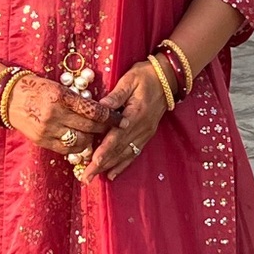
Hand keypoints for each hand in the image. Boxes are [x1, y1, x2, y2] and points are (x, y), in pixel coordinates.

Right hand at [7, 74, 117, 154]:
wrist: (9, 98)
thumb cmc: (37, 88)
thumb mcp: (58, 87)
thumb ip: (77, 99)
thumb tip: (100, 111)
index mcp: (61, 96)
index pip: (93, 110)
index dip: (110, 116)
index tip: (120, 119)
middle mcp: (55, 114)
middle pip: (89, 127)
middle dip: (104, 129)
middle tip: (113, 129)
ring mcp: (48, 130)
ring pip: (80, 141)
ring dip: (90, 140)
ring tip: (94, 135)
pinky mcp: (42, 141)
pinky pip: (66, 148)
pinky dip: (76, 146)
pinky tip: (80, 141)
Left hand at [81, 61, 167, 184]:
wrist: (167, 78)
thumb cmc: (145, 76)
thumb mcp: (129, 80)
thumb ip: (115, 96)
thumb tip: (99, 107)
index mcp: (135, 114)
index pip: (117, 136)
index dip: (104, 150)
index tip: (93, 162)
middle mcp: (141, 128)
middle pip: (118, 150)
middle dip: (101, 165)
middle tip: (86, 177)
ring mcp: (145, 133)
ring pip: (125, 155)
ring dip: (109, 167)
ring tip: (95, 177)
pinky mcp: (146, 135)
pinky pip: (133, 153)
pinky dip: (122, 165)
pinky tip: (112, 174)